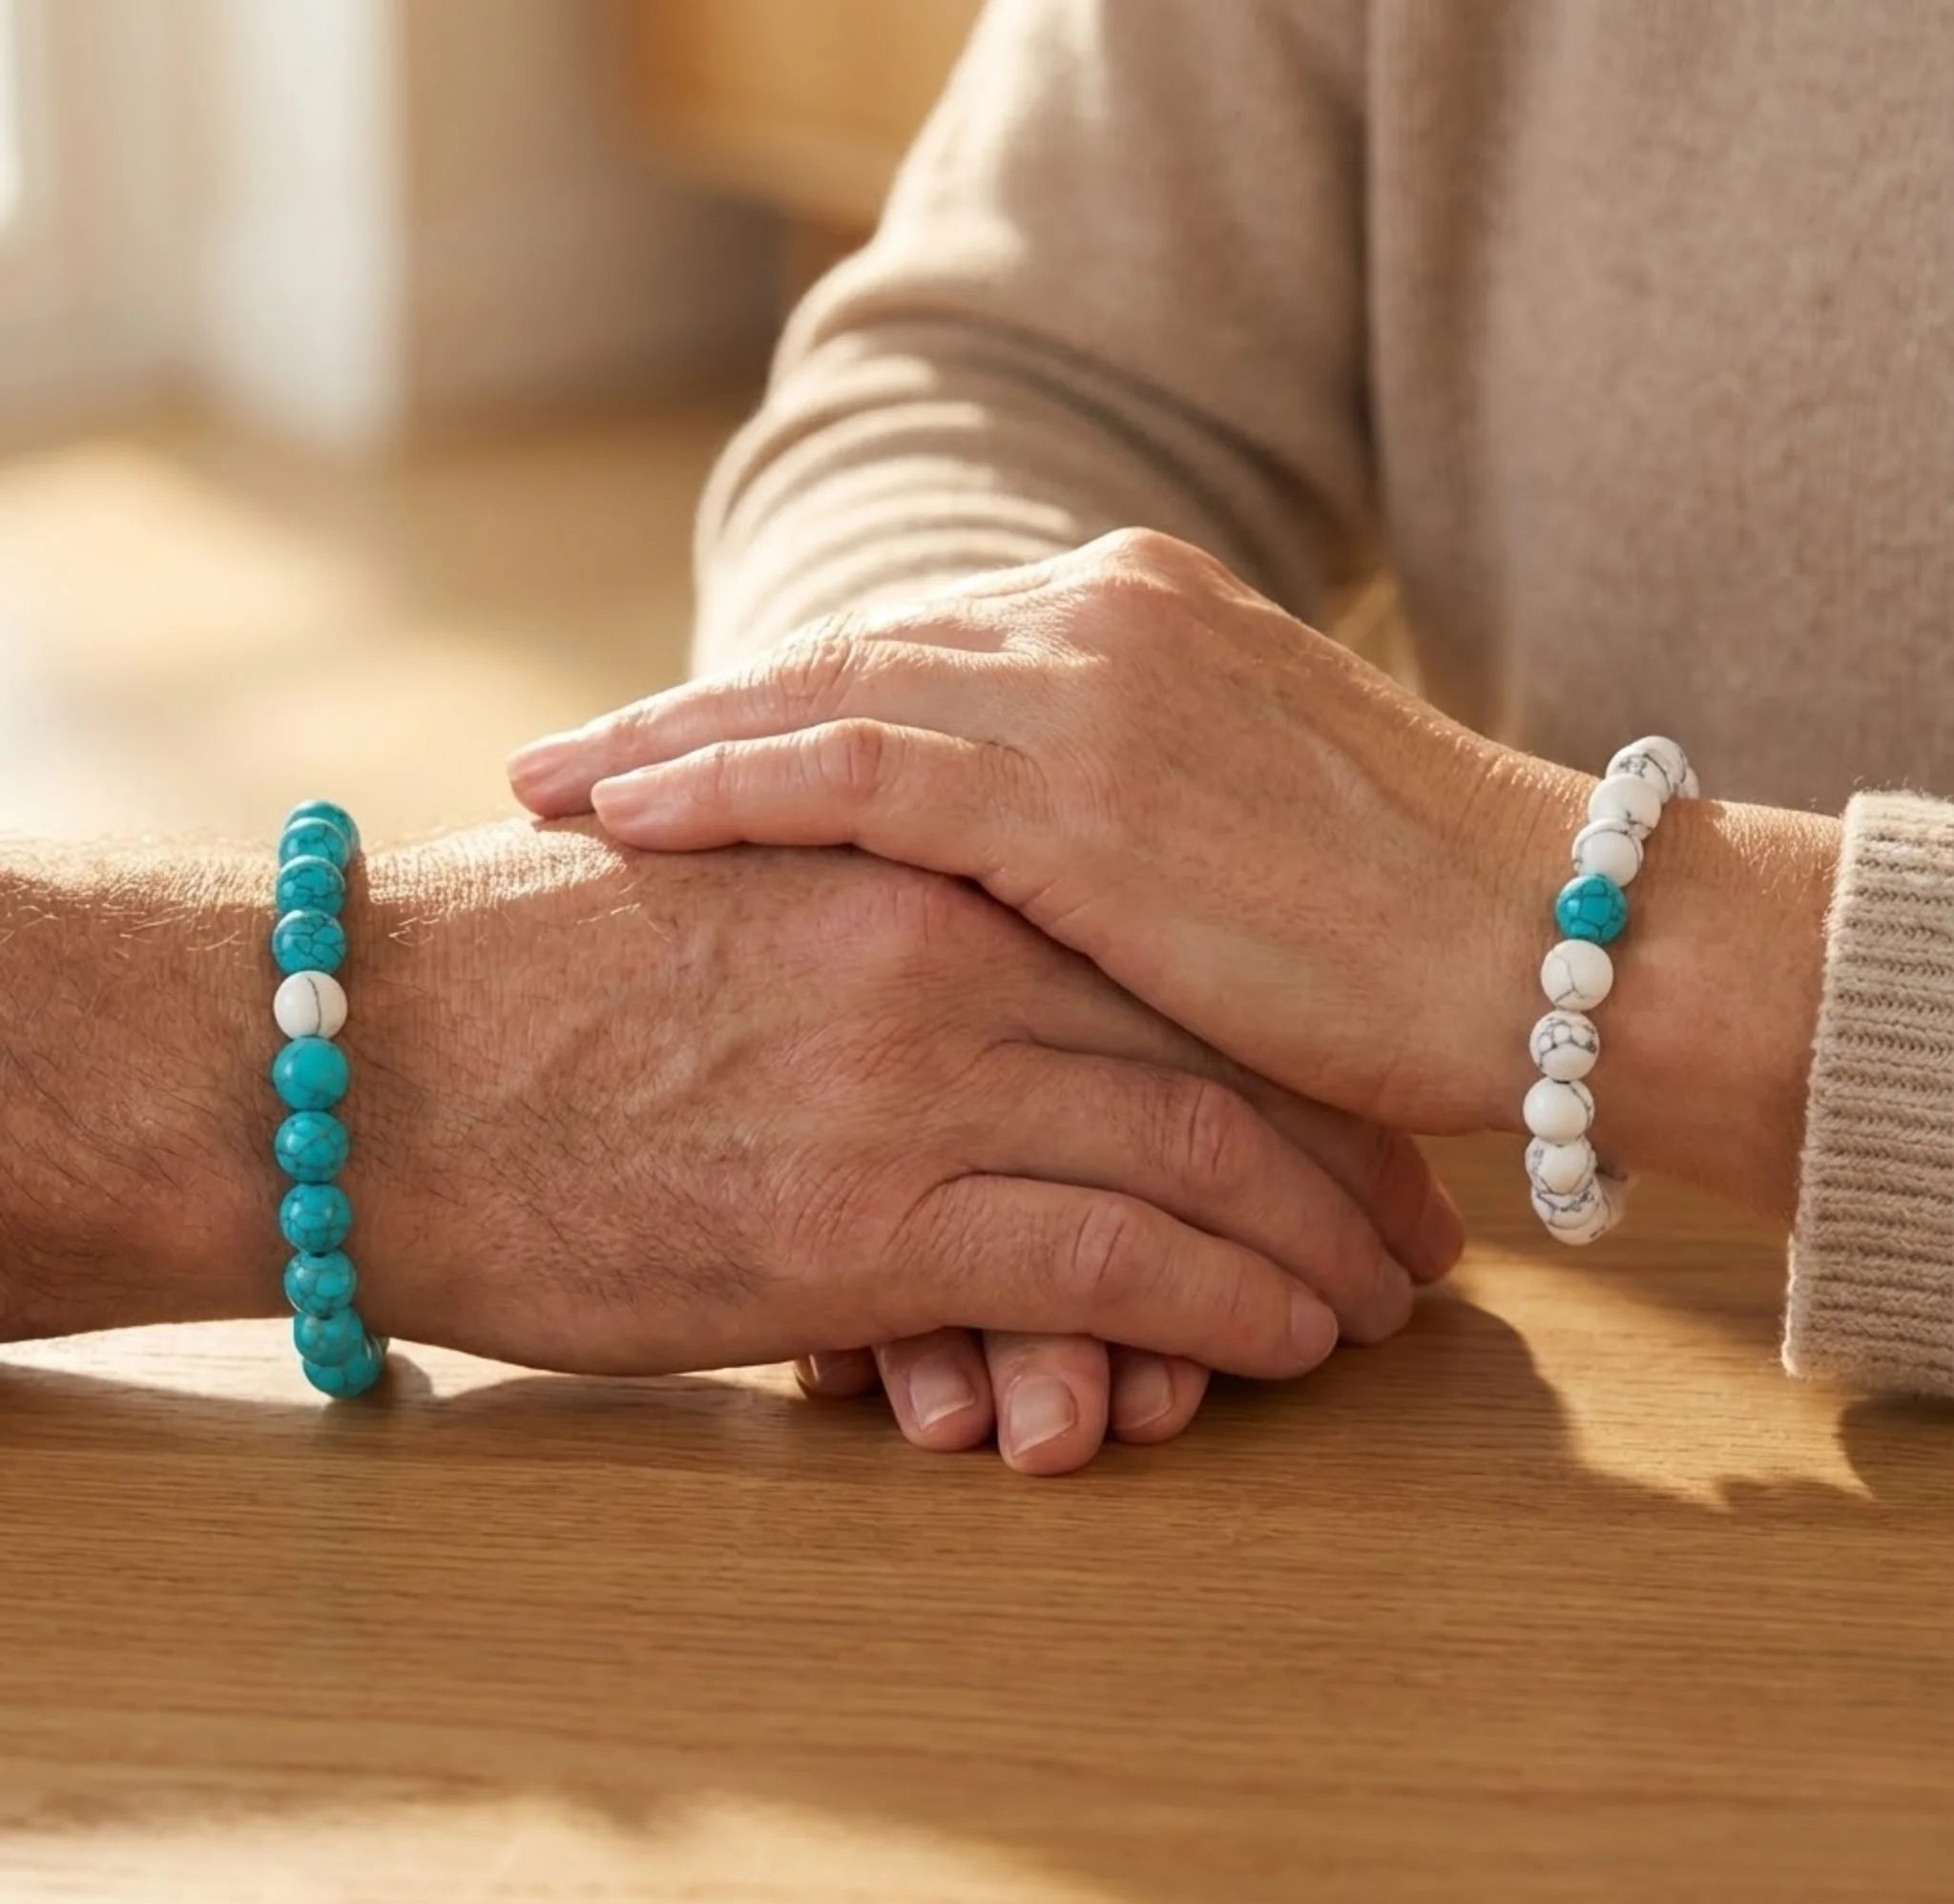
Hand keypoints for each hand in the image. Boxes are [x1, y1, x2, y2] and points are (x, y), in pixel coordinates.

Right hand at [354, 822, 1462, 1469]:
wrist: (362, 1066)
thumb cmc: (527, 992)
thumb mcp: (723, 898)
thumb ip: (862, 905)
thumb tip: (959, 953)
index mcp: (913, 860)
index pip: (1162, 940)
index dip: (1281, 1027)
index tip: (1353, 1090)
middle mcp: (943, 954)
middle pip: (1217, 1041)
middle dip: (1341, 1144)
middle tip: (1416, 1215)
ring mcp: (918, 1082)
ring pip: (1204, 1152)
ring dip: (1318, 1240)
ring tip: (1381, 1297)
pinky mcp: (872, 1221)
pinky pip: (1122, 1263)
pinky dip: (1231, 1307)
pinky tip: (1288, 1341)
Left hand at [508, 530, 1581, 1137]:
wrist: (1553, 950)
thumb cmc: (1412, 942)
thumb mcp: (1241, 843)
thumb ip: (1116, 826)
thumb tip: (1012, 894)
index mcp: (1135, 617)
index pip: (909, 658)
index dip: (775, 714)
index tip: (668, 764)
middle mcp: (1098, 619)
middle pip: (839, 660)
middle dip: (683, 719)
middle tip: (554, 768)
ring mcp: (1086, 690)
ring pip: (819, 697)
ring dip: (665, 750)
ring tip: (545, 797)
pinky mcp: (1080, 789)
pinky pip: (854, 770)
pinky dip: (727, 790)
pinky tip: (623, 824)